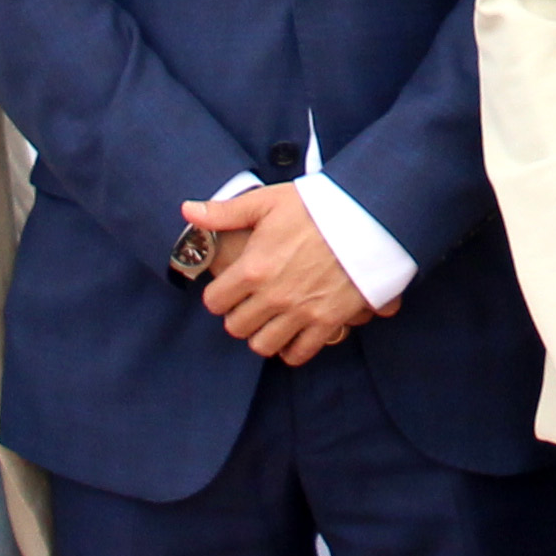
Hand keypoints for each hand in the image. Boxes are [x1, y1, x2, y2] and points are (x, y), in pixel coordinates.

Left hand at [181, 186, 380, 365]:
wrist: (368, 214)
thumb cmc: (316, 205)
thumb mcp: (267, 201)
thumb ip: (224, 212)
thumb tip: (187, 210)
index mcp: (253, 268)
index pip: (215, 302)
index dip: (219, 295)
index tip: (230, 287)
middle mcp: (273, 296)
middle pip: (236, 328)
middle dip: (240, 315)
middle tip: (252, 302)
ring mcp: (300, 312)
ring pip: (263, 346)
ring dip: (264, 334)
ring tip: (272, 318)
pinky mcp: (327, 321)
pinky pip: (299, 353)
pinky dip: (293, 348)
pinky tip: (294, 331)